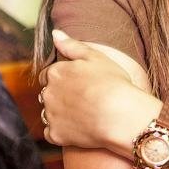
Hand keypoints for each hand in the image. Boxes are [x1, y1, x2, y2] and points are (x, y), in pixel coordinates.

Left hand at [39, 29, 139, 151]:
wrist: (120, 115)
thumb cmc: (113, 83)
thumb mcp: (96, 56)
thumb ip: (72, 45)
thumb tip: (55, 34)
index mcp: (55, 72)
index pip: (48, 74)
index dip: (63, 78)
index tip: (78, 84)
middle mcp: (48, 93)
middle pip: (47, 93)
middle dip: (59, 95)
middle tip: (83, 99)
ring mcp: (50, 115)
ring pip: (48, 113)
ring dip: (59, 112)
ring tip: (83, 114)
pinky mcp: (56, 134)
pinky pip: (52, 132)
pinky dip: (62, 131)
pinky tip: (79, 128)